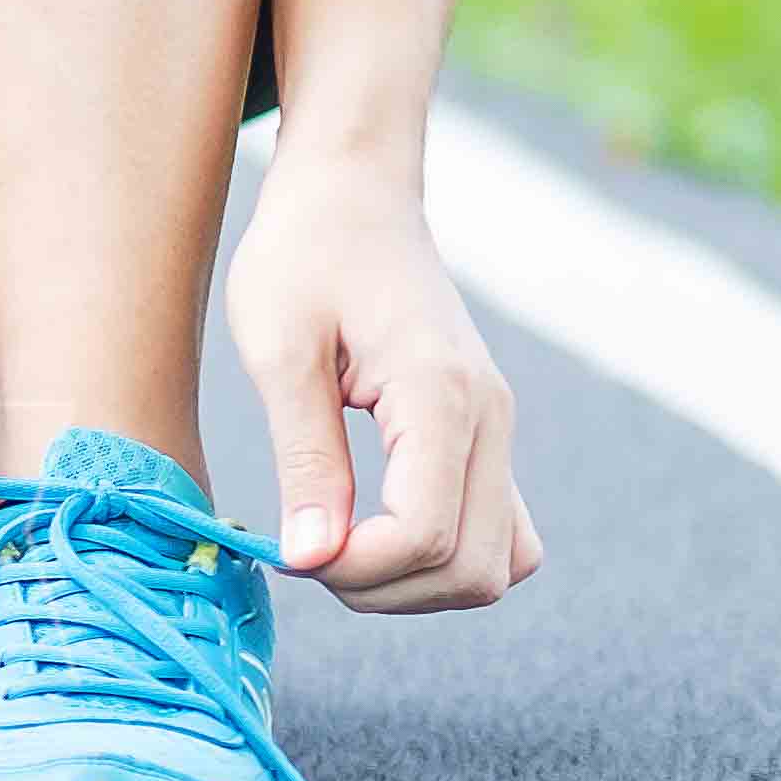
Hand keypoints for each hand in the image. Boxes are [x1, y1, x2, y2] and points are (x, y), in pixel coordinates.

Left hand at [225, 149, 543, 611]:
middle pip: (474, 569)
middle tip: (306, 548)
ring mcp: (499, 427)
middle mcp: (491, 417)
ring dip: (419, 584)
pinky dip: (445, 554)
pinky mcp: (487, 432)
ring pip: (501, 564)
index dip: (356, 569)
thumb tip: (310, 558)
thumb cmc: (304, 254)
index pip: (426, 537)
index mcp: (441, 394)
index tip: (289, 546)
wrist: (351, 192)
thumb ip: (303, 458)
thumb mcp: (279, 350)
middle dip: (384, 587)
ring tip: (336, 542)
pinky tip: (373, 528)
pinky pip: (500, 530)